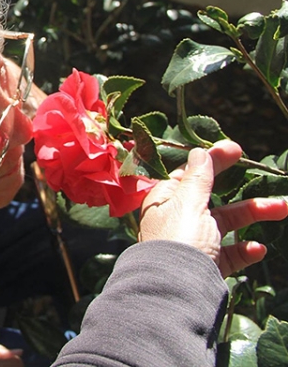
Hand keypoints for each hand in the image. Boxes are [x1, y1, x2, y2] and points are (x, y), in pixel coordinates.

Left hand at [139, 140, 287, 276]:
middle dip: (241, 188)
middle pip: (213, 198)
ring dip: (254, 214)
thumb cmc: (180, 242)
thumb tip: (199, 152)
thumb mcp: (190, 204)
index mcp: (166, 202)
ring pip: (227, 224)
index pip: (189, 175)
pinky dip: (246, 250)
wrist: (177, 293)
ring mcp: (194, 244)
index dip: (212, 161)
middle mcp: (178, 221)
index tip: (236, 149)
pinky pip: (230, 254)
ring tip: (284, 208)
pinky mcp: (208, 267)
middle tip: (263, 173)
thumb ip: (198, 179)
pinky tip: (257, 249)